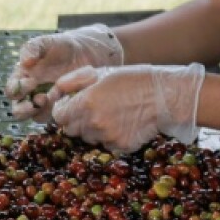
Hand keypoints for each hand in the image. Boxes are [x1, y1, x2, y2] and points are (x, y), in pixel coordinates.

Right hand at [6, 24, 123, 121]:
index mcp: (23, 78)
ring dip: (44, 112)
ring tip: (57, 100)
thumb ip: (33, 47)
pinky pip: (56, 118)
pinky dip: (61, 114)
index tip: (31, 82)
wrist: (86, 53)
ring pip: (36, 117)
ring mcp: (46, 103)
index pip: (12, 91)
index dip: (17, 90)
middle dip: (26, 109)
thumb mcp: (47, 42)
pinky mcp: (61, 109)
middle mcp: (31, 94)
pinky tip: (69, 103)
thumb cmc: (62, 46)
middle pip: (18, 111)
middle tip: (42, 99)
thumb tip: (24, 62)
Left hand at [49, 63, 205, 152]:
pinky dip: (109, 136)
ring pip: (88, 138)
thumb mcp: (100, 72)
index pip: (58, 116)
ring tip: (110, 114)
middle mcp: (94, 124)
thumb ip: (72, 81)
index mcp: (85, 103)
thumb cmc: (132, 79)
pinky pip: (106, 144)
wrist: (164, 96)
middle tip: (91, 108)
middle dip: (75, 120)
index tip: (71, 104)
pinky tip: (122, 123)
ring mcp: (107, 138)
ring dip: (92, 129)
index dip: (63, 109)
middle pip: (70, 130)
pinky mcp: (121, 147)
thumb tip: (55, 92)